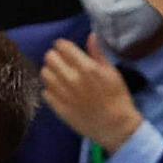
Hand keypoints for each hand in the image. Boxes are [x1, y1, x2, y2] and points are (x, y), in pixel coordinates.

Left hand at [41, 34, 142, 152]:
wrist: (115, 127)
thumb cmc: (117, 98)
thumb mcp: (112, 72)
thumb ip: (97, 54)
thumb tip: (91, 36)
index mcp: (86, 68)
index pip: (63, 46)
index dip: (63, 45)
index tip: (66, 49)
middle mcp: (71, 79)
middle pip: (49, 57)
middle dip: (55, 56)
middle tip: (62, 61)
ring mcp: (63, 94)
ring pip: (44, 73)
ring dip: (50, 71)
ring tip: (59, 75)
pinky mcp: (58, 108)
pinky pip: (45, 91)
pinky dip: (50, 88)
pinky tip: (59, 90)